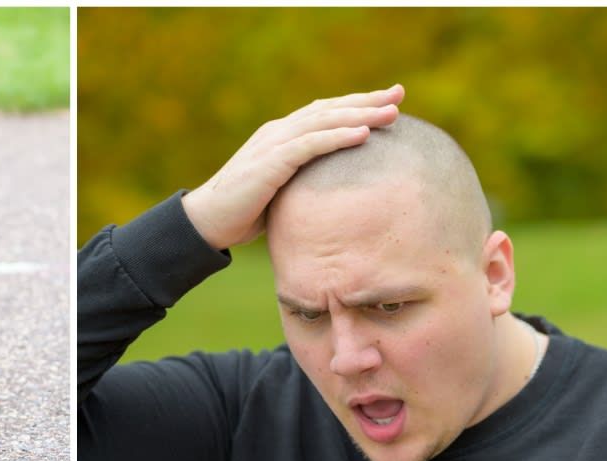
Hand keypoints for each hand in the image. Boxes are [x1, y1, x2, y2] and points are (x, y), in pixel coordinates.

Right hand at [181, 84, 404, 249]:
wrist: (206, 221)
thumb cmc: (242, 212)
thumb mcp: (280, 192)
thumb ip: (302, 182)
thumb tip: (331, 193)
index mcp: (280, 137)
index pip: (324, 113)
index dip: (357, 104)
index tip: (389, 101)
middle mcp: (278, 132)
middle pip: (329, 109)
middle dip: (367, 100)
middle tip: (400, 94)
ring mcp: (273, 144)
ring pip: (323, 121)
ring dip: (360, 114)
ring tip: (392, 112)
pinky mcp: (270, 162)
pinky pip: (310, 144)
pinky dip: (337, 136)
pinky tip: (362, 133)